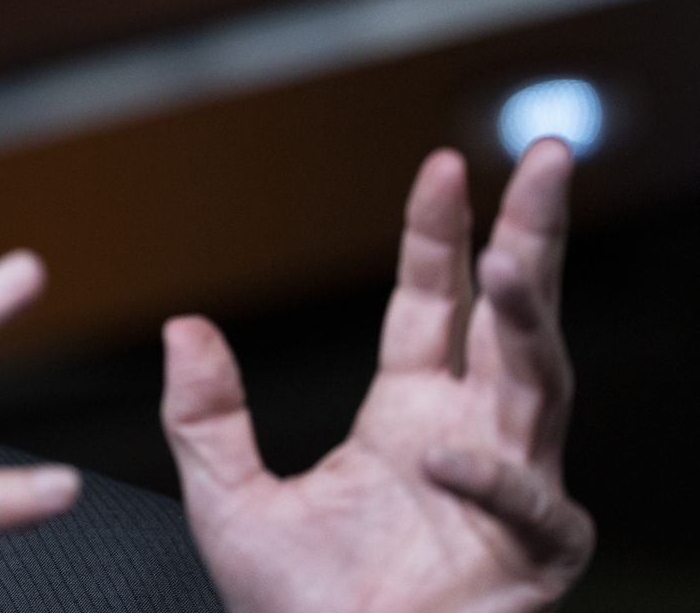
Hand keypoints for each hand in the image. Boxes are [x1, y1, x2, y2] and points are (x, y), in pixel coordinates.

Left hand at [161, 139, 594, 611]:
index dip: (437, 235)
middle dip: (530, 235)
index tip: (440, 166)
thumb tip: (181, 326)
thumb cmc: (293, 609)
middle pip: (510, 318)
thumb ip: (203, 415)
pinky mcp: (534, 558)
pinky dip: (498, 481)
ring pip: (540, 384)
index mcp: (406, 417)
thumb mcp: (226, 500)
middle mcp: (466, 438)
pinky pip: (532, 504)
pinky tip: (450, 460)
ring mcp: (508, 492)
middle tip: (543, 158)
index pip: (429, 305)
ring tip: (516, 256)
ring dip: (530, 319)